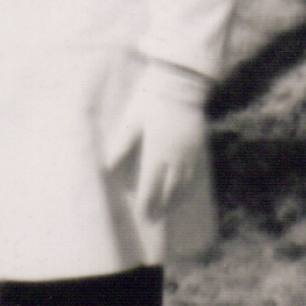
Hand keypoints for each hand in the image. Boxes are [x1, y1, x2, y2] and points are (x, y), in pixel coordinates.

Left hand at [109, 62, 212, 228]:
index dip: (147, 202)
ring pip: (184, 183)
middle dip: (161, 206)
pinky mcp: (197, 146)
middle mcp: (176, 156)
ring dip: (176, 199)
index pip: (151, 184)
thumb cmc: (149, 100)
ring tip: (168, 211)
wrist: (180, 84)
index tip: (143, 216)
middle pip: (170, 188)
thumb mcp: (130, 120)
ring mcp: (190, 152)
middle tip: (154, 221)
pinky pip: (195, 173)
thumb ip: (121, 145)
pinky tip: (184, 191)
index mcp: (157, 151)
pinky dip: (189, 186)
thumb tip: (107, 167)